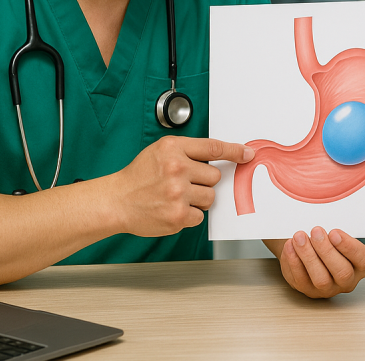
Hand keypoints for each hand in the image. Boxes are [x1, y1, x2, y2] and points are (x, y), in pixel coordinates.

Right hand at [111, 136, 253, 236]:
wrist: (116, 201)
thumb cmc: (139, 176)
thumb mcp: (161, 151)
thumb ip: (189, 152)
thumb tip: (220, 159)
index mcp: (173, 149)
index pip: (213, 148)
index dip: (235, 151)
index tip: (248, 154)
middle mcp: (176, 169)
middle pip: (214, 176)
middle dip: (204, 181)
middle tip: (183, 183)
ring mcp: (177, 193)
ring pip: (210, 197)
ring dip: (198, 199)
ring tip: (176, 196)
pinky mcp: (177, 216)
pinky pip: (199, 216)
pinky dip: (189, 215)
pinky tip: (172, 208)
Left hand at [265, 228, 364, 297]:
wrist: (309, 247)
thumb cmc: (328, 238)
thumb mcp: (338, 232)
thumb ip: (338, 229)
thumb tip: (329, 213)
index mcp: (360, 265)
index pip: (363, 260)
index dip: (349, 247)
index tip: (334, 232)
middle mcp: (347, 280)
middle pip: (342, 272)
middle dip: (327, 250)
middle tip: (316, 231)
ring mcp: (328, 289)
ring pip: (321, 279)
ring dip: (308, 256)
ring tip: (299, 236)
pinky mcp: (308, 290)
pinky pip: (300, 280)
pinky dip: (294, 261)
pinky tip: (290, 246)